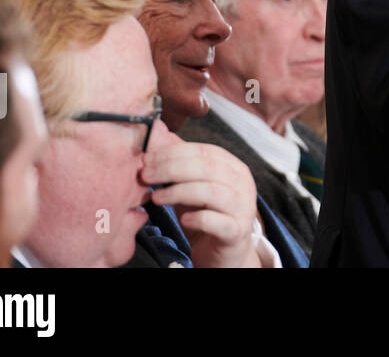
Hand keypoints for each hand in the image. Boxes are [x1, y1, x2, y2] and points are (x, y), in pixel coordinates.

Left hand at [143, 140, 261, 267]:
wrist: (225, 252)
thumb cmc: (206, 215)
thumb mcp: (191, 186)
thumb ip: (178, 164)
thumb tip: (157, 136)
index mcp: (234, 167)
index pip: (204, 151)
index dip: (174, 152)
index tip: (148, 158)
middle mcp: (243, 184)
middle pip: (207, 167)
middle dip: (171, 168)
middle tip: (146, 176)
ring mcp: (242, 207)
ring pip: (211, 191)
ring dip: (178, 192)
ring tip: (156, 197)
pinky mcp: (236, 232)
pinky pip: (216, 221)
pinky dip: (196, 218)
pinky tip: (182, 219)